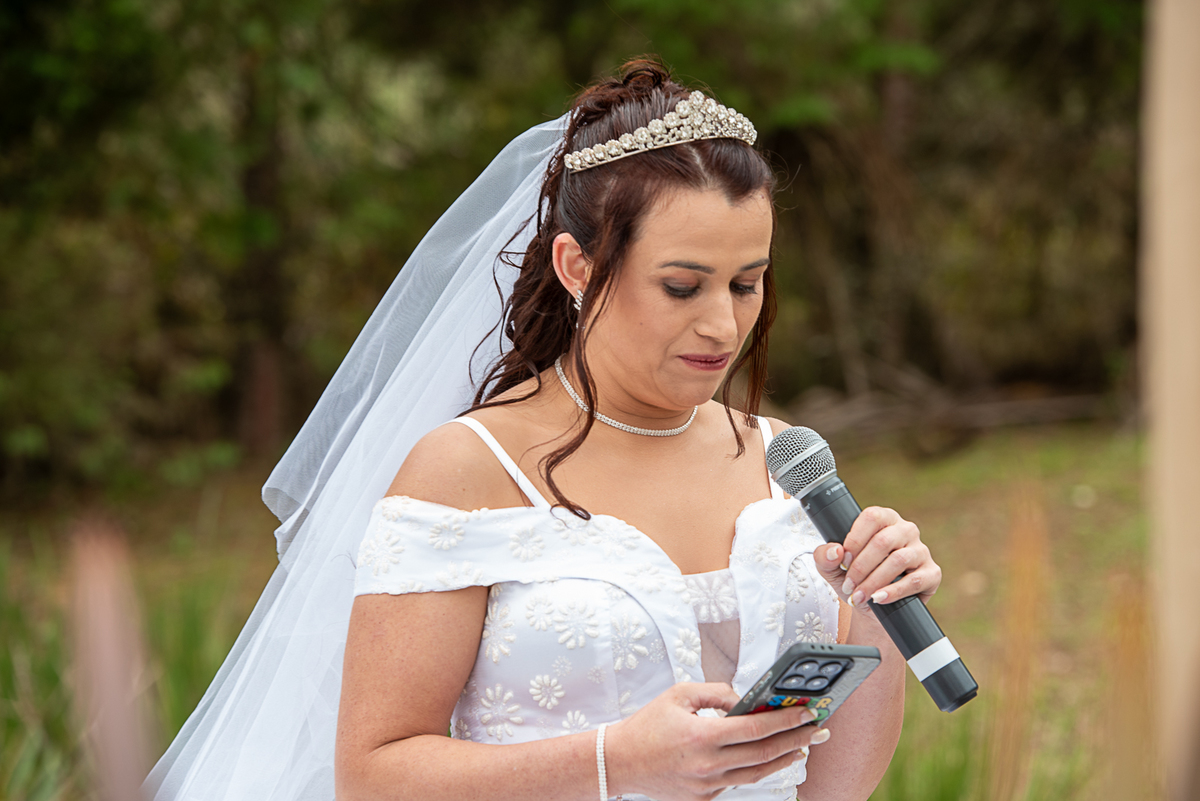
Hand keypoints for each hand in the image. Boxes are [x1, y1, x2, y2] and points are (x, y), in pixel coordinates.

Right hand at [605, 682, 831, 800]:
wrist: (620, 762)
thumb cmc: (647, 725)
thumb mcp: (680, 694)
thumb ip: (717, 692)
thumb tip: (746, 699)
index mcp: (702, 736)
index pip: (756, 729)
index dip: (786, 720)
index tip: (807, 712)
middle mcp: (708, 765)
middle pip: (765, 754)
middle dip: (797, 739)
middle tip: (818, 728)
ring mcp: (707, 786)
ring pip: (757, 774)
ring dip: (784, 759)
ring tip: (803, 746)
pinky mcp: (704, 799)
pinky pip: (737, 782)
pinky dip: (755, 769)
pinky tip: (768, 757)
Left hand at [813, 506, 940, 608]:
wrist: (873, 608)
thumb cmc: (855, 580)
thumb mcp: (833, 568)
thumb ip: (825, 557)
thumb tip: (835, 551)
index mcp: (883, 519)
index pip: (871, 517)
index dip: (855, 539)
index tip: (843, 561)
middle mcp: (905, 530)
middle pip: (883, 541)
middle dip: (861, 567)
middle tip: (849, 585)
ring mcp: (921, 551)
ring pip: (899, 560)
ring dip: (874, 581)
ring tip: (859, 596)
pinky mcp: (932, 573)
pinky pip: (915, 580)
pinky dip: (893, 591)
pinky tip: (878, 598)